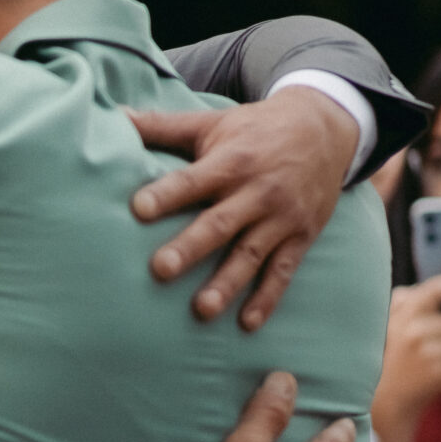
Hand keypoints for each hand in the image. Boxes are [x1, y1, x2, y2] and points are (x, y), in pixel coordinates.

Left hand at [130, 89, 355, 329]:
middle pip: (219, 223)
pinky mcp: (300, 236)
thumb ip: (162, 126)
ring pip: (250, 253)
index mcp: (230, 162)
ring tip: (201, 310)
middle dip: (190, 247)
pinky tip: (247, 323)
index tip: (137, 209)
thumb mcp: (211, 122)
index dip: (166, 193)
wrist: (326, 129)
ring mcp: (281, 217)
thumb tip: (113, 118)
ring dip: (227, 283)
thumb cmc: (254, 129)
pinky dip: (267, 298)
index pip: (193, 180)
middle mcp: (257, 191)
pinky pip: (283, 271)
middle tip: (159, 270)